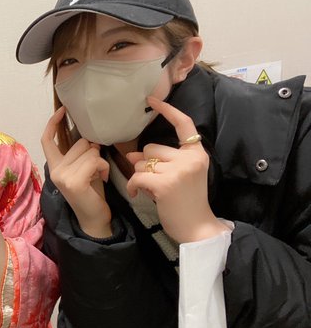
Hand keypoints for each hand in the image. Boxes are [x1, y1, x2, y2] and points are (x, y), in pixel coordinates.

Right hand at [41, 106, 111, 237]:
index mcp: (55, 166)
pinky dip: (103, 167)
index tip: (63, 110)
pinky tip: (103, 178)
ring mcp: (62, 176)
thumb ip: (81, 154)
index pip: (47, 141)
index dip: (53, 123)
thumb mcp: (83, 170)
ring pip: (89, 151)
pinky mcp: (74, 181)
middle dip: (93, 152)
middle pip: (79, 142)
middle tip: (96, 169)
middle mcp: (55, 170)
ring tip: (99, 175)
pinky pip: (94, 160)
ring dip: (100, 161)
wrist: (94, 219)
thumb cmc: (91, 194)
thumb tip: (89, 137)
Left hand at [126, 97, 227, 242]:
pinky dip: (134, 186)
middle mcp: (190, 158)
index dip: (168, 111)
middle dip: (145, 164)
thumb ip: (160, 162)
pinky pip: (137, 177)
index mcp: (197, 153)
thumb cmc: (187, 203)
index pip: (184, 124)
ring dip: (140, 177)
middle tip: (153, 181)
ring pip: (142, 163)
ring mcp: (178, 170)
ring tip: (150, 190)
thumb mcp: (180, 176)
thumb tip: (131, 155)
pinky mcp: (165, 183)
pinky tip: (138, 195)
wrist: (197, 228)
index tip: (152, 100)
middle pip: (151, 148)